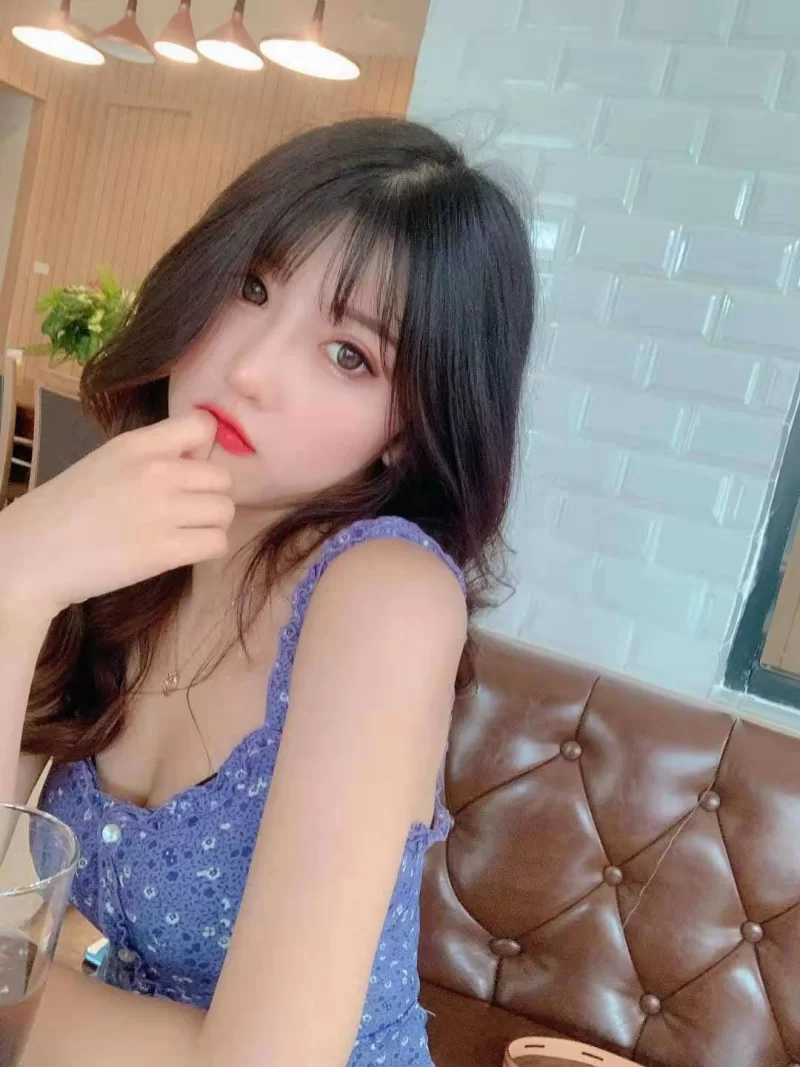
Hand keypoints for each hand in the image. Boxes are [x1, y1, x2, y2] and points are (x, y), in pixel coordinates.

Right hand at [0, 411, 233, 622]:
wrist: (31, 555)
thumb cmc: (66, 511)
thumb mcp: (106, 463)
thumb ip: (152, 455)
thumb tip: (202, 453)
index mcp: (136, 444)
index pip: (202, 426)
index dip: (204, 450)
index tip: (188, 470)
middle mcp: (154, 471)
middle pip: (222, 477)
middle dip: (209, 496)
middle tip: (183, 512)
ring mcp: (160, 511)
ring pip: (225, 511)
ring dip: (210, 525)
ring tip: (181, 533)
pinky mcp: (163, 551)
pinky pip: (217, 543)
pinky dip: (205, 549)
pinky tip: (181, 551)